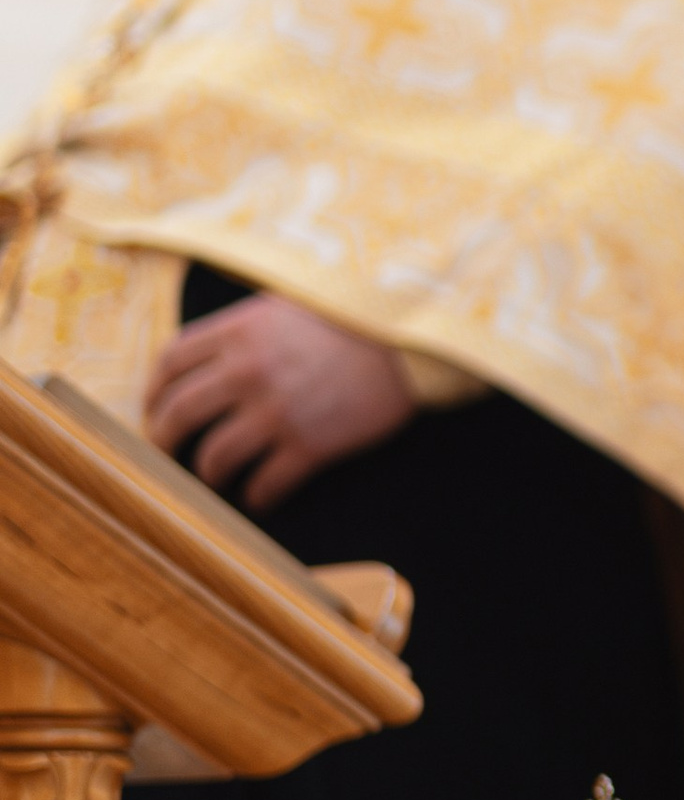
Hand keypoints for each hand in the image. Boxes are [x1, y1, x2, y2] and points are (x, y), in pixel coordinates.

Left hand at [143, 293, 415, 512]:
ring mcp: (276, 412)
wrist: (412, 342)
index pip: (170, 361)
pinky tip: (260, 497)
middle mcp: (246, 372)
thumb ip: (246, 326)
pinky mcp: (309, 446)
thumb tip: (214, 354)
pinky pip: (266, 484)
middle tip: (167, 453)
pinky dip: (256, 497)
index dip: (154, 389)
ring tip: (216, 479)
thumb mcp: (290, 302)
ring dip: (208, 474)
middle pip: (178, 412)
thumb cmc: (357, 316)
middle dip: (163, 439)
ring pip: (215, 456)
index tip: (155, 407)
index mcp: (238, 331)